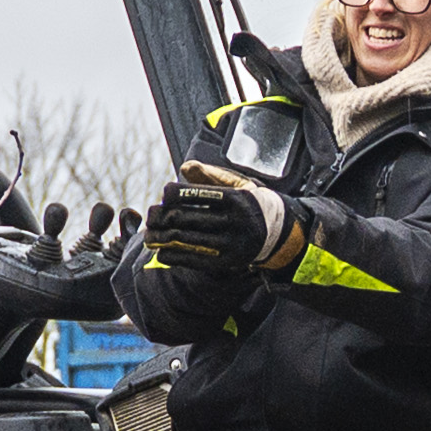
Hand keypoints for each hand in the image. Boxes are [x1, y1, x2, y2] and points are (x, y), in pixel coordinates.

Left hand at [149, 161, 301, 280]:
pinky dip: (175, 257)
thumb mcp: (238, 184)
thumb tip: (184, 168)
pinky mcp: (228, 262)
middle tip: (151, 215)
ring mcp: (231, 244)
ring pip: (187, 240)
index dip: (173, 194)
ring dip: (162, 238)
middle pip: (186, 218)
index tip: (164, 194)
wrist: (280, 233)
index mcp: (235, 198)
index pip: (195, 194)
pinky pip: (195, 260)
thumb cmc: (252, 204)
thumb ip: (210, 176)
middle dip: (162, 217)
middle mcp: (234, 221)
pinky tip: (162, 254)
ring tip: (150, 235)